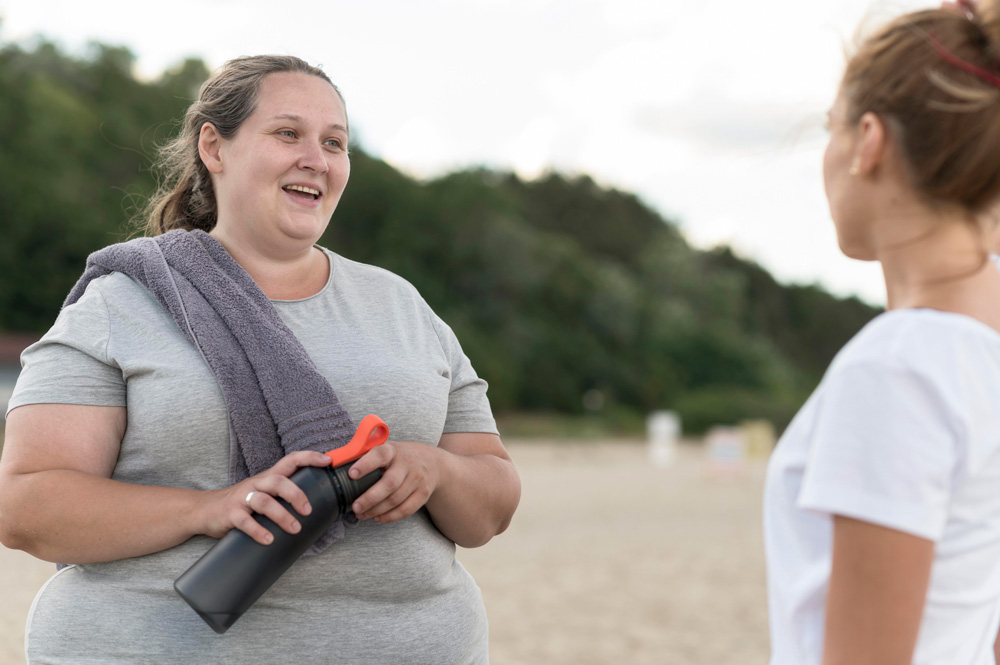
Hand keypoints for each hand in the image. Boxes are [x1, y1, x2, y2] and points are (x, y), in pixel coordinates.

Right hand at [202, 450, 331, 544]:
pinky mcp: (230, 514)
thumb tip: (314, 506)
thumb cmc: (241, 503)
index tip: (327, 460)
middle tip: (308, 511)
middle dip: (296, 495)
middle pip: (278, 481)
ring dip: (282, 516)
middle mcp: (256, 484)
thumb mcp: (262, 493)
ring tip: (295, 529)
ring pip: (264, 501)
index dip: (309, 457)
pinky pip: (245, 521)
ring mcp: (242, 498)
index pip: (290, 460)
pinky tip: (269, 540)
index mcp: (267, 478)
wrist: (204, 510)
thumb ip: (282, 495)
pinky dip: (258, 530)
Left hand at [346, 441, 442, 523]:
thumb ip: (365, 456)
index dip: (366, 464)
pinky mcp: (424, 494)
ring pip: (396, 499)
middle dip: (370, 498)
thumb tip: (336, 463)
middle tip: (354, 507)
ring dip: (377, 510)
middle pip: (389, 484)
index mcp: (393, 450)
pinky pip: (406, 510)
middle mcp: (408, 464)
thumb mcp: (386, 450)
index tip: (351, 474)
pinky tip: (377, 517)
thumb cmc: (398, 458)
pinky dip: (390, 517)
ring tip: (361, 514)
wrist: (431, 462)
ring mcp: (418, 479)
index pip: (380, 455)